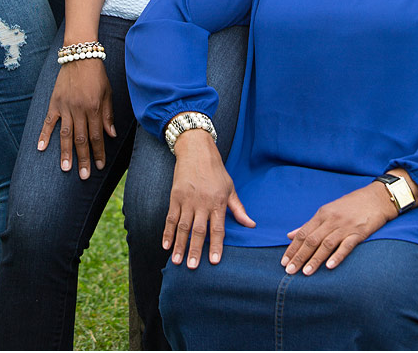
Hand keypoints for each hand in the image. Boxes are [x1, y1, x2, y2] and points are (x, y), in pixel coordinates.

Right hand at [37, 59, 115, 178]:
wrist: (80, 55)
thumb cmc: (97, 75)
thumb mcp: (108, 93)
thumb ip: (108, 115)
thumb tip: (110, 135)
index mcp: (94, 108)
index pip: (97, 136)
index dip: (98, 152)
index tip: (99, 166)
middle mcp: (79, 110)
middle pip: (81, 139)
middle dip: (83, 159)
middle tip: (83, 176)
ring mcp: (65, 107)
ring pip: (65, 134)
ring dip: (65, 153)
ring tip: (66, 169)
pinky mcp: (54, 102)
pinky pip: (48, 121)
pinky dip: (44, 135)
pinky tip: (40, 148)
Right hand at [164, 130, 254, 268]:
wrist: (197, 150)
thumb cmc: (216, 171)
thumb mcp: (230, 187)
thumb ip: (239, 209)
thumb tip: (251, 225)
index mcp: (218, 202)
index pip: (217, 228)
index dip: (216, 246)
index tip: (214, 262)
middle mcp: (202, 202)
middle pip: (198, 230)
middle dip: (195, 250)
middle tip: (192, 267)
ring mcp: (187, 199)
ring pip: (183, 227)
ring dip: (180, 245)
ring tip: (177, 262)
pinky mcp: (175, 196)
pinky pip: (170, 217)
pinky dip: (167, 232)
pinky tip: (166, 245)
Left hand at [282, 183, 393, 275]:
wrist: (375, 198)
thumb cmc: (350, 206)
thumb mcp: (328, 211)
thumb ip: (310, 225)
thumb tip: (290, 235)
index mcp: (322, 214)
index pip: (303, 233)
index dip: (293, 248)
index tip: (284, 262)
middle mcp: (331, 220)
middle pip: (312, 239)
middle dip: (299, 256)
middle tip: (289, 271)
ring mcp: (345, 226)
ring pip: (326, 244)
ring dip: (315, 259)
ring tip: (305, 273)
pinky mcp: (358, 232)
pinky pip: (346, 245)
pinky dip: (337, 256)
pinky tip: (330, 266)